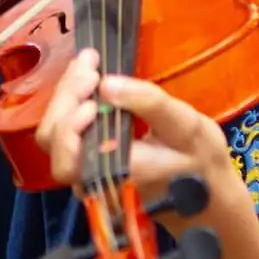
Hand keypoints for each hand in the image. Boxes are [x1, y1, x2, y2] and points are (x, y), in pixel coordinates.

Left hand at [33, 48, 241, 222]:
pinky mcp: (88, 165)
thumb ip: (149, 104)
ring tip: (88, 66)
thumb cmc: (200, 161)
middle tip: (90, 63)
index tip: (96, 82)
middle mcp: (95, 181)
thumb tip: (106, 84)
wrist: (205, 195)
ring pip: (54, 138)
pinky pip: (66, 135)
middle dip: (66, 96)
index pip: (70, 157)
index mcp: (118, 175)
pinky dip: (71, 104)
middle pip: (54, 142)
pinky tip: (88, 81)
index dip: (70, 120)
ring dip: (66, 97)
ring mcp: (87, 176)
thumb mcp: (188, 127)